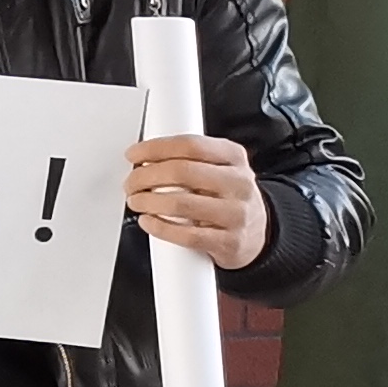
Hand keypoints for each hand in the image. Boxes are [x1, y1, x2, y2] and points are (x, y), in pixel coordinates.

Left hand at [126, 134, 267, 269]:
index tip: (133, 154)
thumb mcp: (219, 169)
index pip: (190, 145)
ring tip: (136, 201)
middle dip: (145, 176)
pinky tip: (147, 221)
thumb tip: (144, 158)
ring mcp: (236, 214)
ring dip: (147, 201)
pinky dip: (159, 227)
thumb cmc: (227, 198)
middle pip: (181, 172)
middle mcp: (238, 183)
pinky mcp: (228, 242)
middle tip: (130, 183)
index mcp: (234, 157)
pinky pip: (186, 235)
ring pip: (180, 203)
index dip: (155, 148)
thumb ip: (189, 159)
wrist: (256, 235)